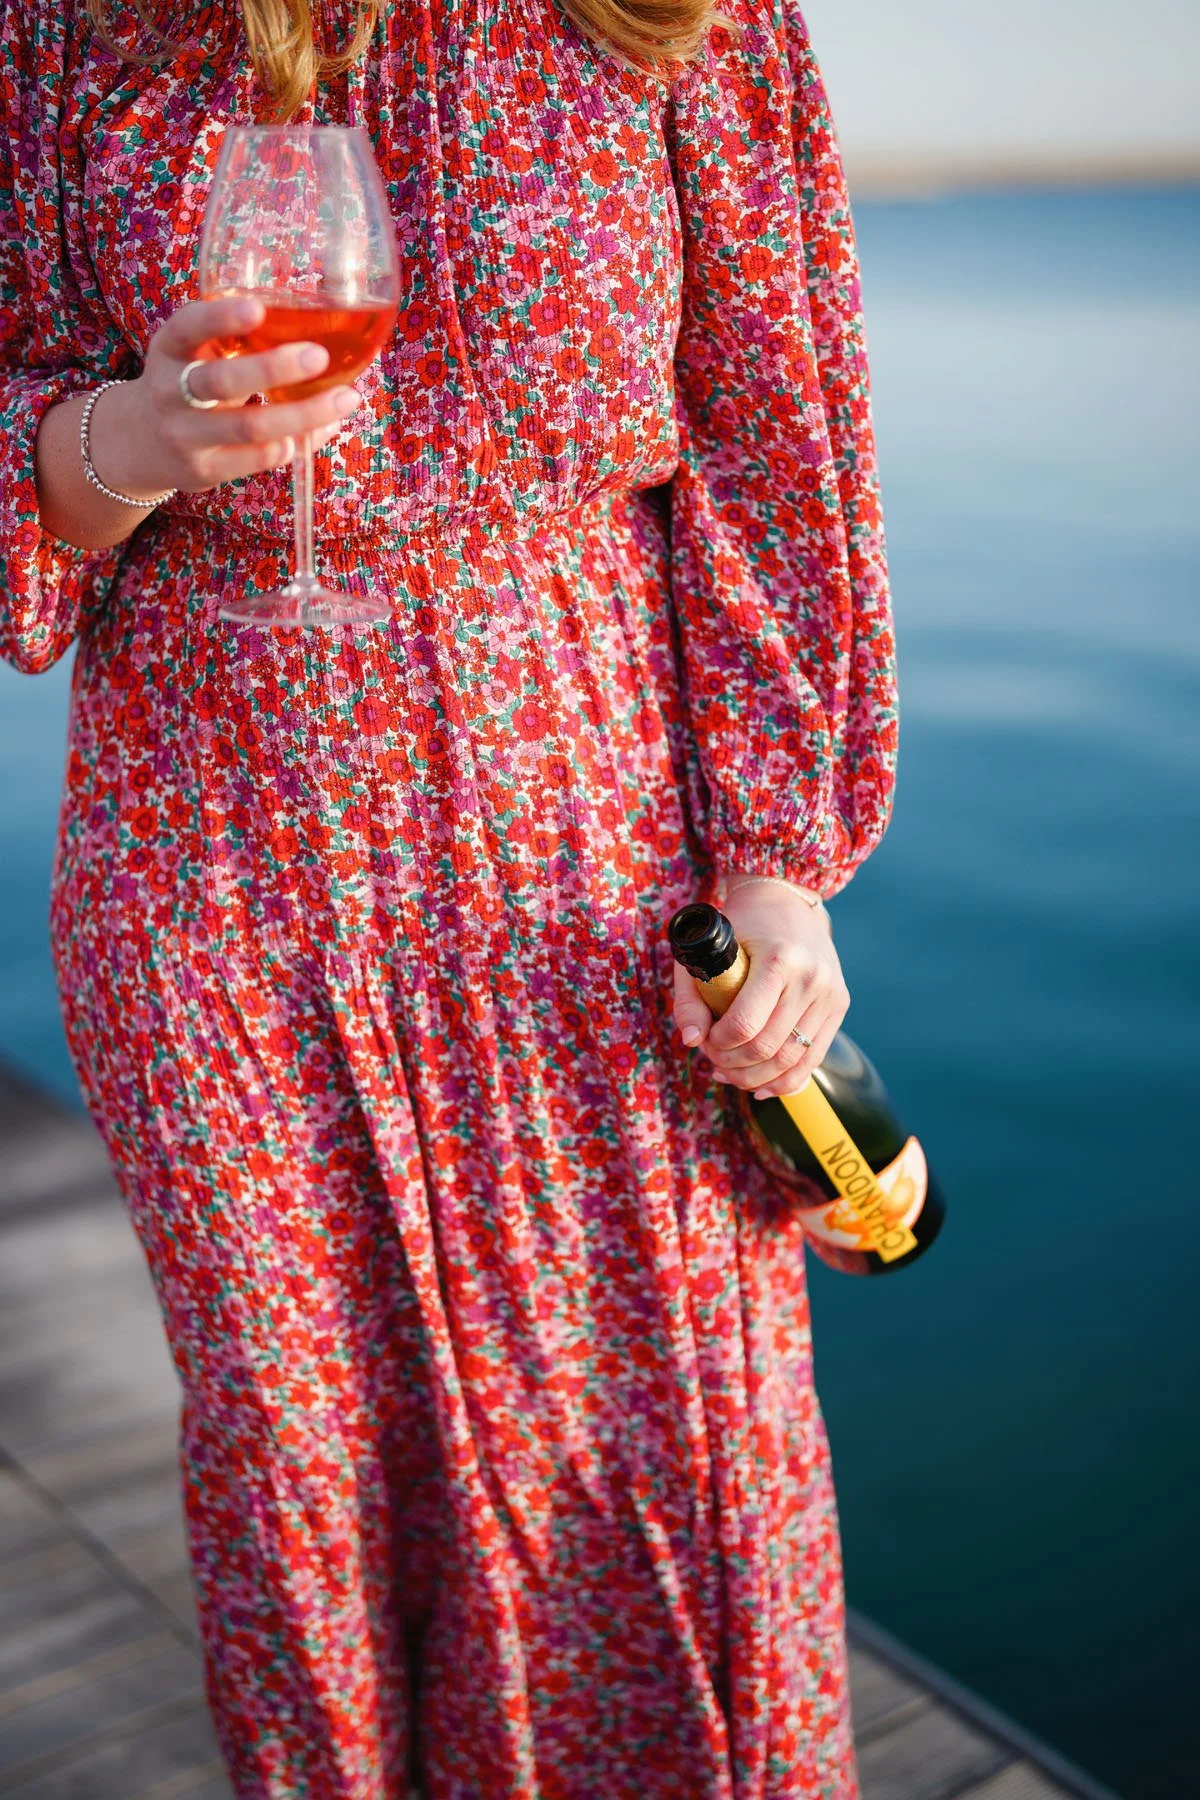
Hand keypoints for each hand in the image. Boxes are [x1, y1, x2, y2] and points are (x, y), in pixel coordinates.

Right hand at [96, 295, 361, 499]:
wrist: (141, 442)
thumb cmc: (189, 384)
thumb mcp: (195, 353)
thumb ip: (237, 341)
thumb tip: (324, 332)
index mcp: (170, 348)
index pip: (188, 326)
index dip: (221, 317)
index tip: (257, 308)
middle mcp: (170, 391)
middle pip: (222, 381)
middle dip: (273, 369)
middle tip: (319, 356)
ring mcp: (184, 434)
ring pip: (249, 426)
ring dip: (303, 413)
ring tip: (346, 398)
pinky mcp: (202, 470)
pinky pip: (255, 459)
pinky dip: (294, 444)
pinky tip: (321, 429)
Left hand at [672, 876, 849, 1098]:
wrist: (785, 903)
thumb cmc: (739, 929)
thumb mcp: (705, 952)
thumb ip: (691, 997)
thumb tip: (692, 1041)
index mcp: (778, 958)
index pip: (745, 1023)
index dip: (718, 1044)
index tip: (706, 1042)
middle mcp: (811, 977)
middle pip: (768, 1046)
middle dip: (734, 1064)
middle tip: (714, 1062)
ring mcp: (830, 993)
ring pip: (792, 1060)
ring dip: (756, 1078)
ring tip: (731, 1075)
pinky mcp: (839, 1005)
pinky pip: (814, 1059)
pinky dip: (786, 1082)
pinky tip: (761, 1088)